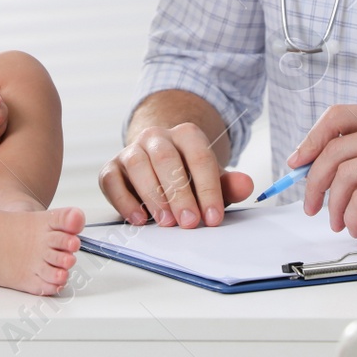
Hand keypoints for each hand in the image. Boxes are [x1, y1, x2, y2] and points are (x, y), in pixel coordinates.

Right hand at [99, 123, 253, 228]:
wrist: (159, 164)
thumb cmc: (188, 176)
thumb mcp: (212, 179)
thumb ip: (228, 185)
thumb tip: (246, 185)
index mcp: (186, 134)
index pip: (199, 158)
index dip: (208, 189)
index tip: (213, 218)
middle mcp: (156, 137)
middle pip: (166, 159)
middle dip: (179, 193)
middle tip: (189, 222)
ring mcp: (131, 149)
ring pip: (138, 165)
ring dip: (152, 195)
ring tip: (165, 222)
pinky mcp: (111, 167)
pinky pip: (111, 179)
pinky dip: (122, 200)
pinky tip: (137, 218)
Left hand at [290, 104, 356, 250]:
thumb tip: (310, 163)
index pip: (338, 116)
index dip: (311, 139)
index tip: (297, 163)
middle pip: (335, 150)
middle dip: (313, 182)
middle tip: (311, 205)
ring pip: (345, 177)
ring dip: (334, 206)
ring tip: (340, 221)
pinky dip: (352, 218)